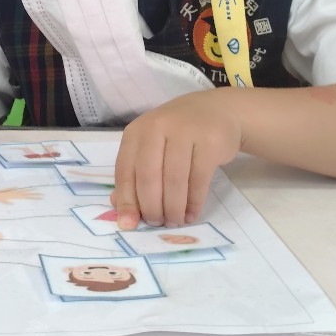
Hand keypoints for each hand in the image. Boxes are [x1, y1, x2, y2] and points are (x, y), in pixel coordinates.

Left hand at [111, 90, 244, 228]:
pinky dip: (194, 202)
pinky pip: (199, 179)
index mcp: (136, 132)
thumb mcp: (151, 147)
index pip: (126, 170)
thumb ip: (134, 174)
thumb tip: (119, 208)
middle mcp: (157, 127)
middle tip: (157, 224)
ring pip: (175, 180)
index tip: (128, 224)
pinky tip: (192, 214)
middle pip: (149, 176)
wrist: (216, 111)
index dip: (126, 200)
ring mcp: (185, 132)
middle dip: (152, 207)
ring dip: (173, 207)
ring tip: (175, 221)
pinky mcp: (209, 141)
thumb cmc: (177, 135)